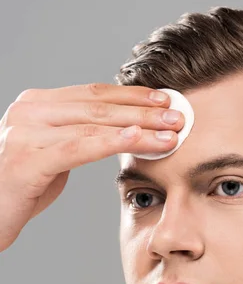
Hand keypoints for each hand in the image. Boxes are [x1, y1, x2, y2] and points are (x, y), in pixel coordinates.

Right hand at [0, 83, 183, 251]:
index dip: (132, 96)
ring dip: (139, 126)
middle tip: (179, 114)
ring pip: (95, 123)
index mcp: (38, 105)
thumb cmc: (21, 189)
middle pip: (98, 105)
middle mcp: (30, 111)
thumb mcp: (52, 156)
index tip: (164, 99)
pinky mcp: (28, 158)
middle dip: (144, 109)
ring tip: (171, 132)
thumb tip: (117, 134)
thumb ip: (78, 139)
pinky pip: (80, 147)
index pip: (93, 94)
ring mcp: (27, 132)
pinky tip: (139, 140)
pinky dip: (113, 142)